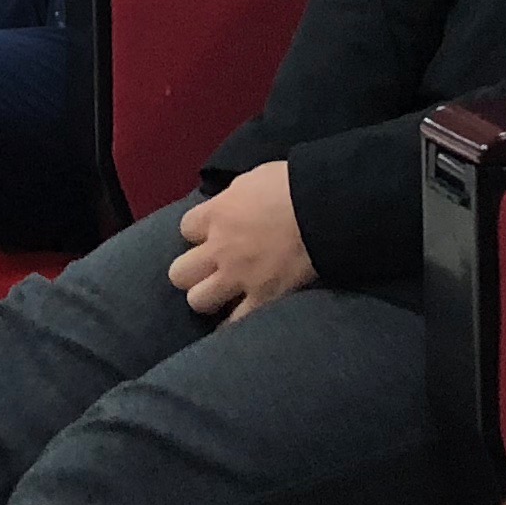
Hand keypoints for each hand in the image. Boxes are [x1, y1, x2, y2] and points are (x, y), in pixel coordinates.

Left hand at [170, 164, 315, 321]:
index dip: (199, 233)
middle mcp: (220, 248)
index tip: (213, 235)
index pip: (186, 229)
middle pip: (180, 272)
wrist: (325, 209)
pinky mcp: (262, 299)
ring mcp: (239, 277)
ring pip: (198, 300)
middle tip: (210, 270)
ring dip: (208, 297)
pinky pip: (235, 323)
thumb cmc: (294, 186)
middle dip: (192, 272)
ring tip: (222, 295)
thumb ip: (234, 197)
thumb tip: (230, 203)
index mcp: (217, 214)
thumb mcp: (254, 179)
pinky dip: (233, 325)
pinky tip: (236, 323)